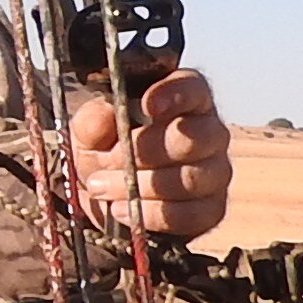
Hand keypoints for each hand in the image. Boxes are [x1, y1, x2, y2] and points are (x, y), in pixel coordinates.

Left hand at [67, 66, 231, 245]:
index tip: (146, 107)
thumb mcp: (87, 131)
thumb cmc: (102, 149)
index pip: (192, 88)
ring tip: (101, 185)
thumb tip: (107, 112)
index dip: (174, 95)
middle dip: (144, 151)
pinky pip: (193, 214)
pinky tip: (121, 209)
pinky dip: (153, 214)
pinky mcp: (211, 209)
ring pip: (192, 179)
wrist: (103, 195)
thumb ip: (93, 119)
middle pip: (195, 138)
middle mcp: (209, 133)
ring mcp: (215, 172)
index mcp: (183, 100)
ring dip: (141, 185)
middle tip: (105, 159)